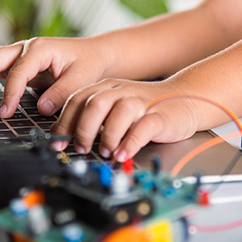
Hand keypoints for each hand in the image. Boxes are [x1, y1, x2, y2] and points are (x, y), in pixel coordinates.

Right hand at [0, 37, 111, 116]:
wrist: (93, 55)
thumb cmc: (88, 62)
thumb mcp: (81, 77)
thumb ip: (62, 93)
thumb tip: (41, 109)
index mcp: (40, 49)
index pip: (17, 71)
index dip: (9, 93)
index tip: (5, 113)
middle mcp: (25, 48)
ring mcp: (19, 55)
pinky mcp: (18, 64)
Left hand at [51, 78, 198, 161]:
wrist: (183, 98)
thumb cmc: (145, 106)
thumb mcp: (116, 105)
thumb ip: (96, 116)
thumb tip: (68, 138)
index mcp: (108, 88)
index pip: (78, 100)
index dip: (65, 122)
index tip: (58, 143)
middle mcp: (123, 91)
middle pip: (95, 103)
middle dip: (83, 129)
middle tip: (81, 147)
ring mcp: (142, 102)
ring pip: (119, 112)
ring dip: (108, 135)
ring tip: (105, 151)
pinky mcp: (160, 116)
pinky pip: (143, 127)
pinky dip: (130, 143)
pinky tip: (123, 154)